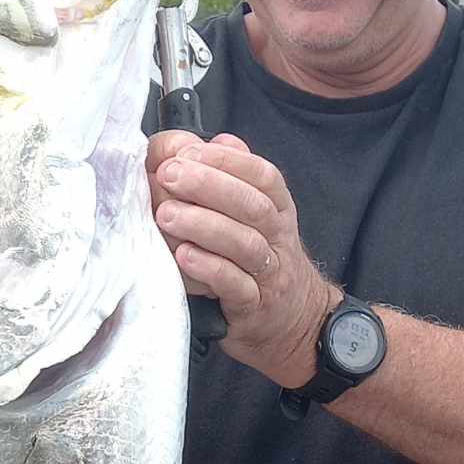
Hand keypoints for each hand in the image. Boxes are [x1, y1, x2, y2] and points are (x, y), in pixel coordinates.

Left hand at [147, 134, 335, 385]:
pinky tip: (184, 256)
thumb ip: (231, 177)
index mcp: (277, 208)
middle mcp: (278, 236)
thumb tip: (207, 140)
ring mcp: (270, 273)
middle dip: (208, 185)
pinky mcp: (255, 307)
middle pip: (252, 205)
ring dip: (204, 226)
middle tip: (168, 176)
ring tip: (167, 215)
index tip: (188, 152)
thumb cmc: (261, 262)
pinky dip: (209, 269)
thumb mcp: (254, 215)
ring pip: (245, 244)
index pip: (262, 175)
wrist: (296, 323)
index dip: (227, 160)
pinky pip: (235, 286)